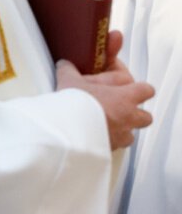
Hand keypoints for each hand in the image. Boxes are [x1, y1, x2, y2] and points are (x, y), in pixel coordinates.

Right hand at [55, 31, 153, 149]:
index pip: (147, 90)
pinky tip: (94, 138)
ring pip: (131, 134)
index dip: (140, 89)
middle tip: (118, 110)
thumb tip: (65, 64)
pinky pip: (115, 147)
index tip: (130, 89)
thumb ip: (70, 70)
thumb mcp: (70, 81)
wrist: (65, 132)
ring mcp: (120, 135)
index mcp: (125, 97)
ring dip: (122, 130)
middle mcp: (128, 117)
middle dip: (135, 114)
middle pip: (146, 117)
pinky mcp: (110, 149)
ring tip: (105, 126)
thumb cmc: (75, 105)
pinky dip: (108, 143)